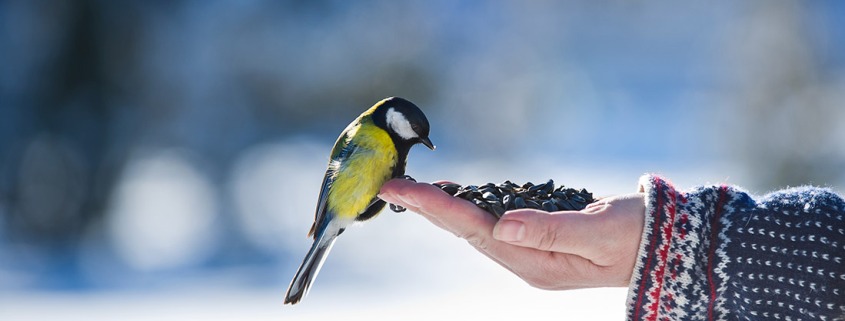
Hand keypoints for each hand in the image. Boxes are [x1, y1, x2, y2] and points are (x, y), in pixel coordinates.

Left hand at [379, 179, 644, 289]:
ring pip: (476, 226)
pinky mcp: (540, 238)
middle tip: (391, 185)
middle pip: (465, 230)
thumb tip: (502, 223)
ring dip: (444, 208)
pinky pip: (494, 221)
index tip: (401, 190)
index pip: (474, 230)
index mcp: (535, 263)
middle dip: (427, 207)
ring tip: (411, 190)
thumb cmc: (637, 237)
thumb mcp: (599, 233)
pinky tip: (455, 196)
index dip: (435, 208)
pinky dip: (470, 206)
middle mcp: (526, 260)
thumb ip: (551, 230)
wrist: (666, 245)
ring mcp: (532, 251)